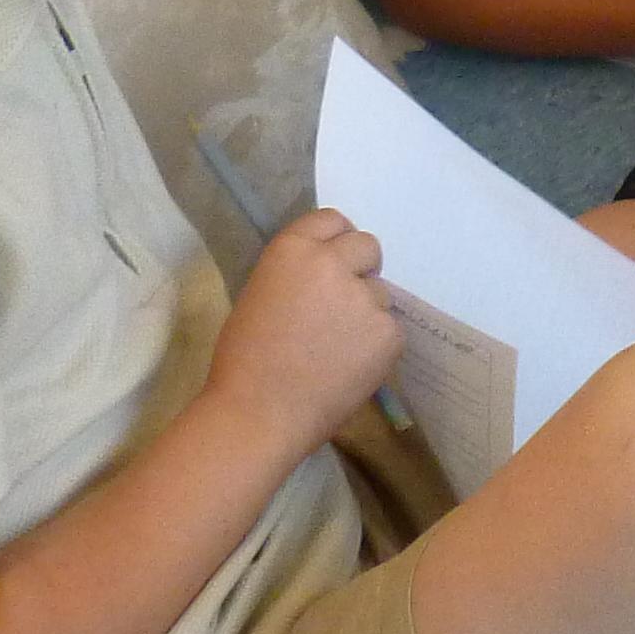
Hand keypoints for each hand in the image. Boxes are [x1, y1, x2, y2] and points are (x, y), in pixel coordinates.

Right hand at [209, 208, 401, 440]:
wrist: (258, 413)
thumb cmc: (245, 359)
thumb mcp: (262, 294)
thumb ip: (298, 274)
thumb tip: (329, 273)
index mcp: (293, 250)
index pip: (333, 220)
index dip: (336, 241)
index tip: (334, 261)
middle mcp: (333, 264)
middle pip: (367, 246)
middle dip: (360, 269)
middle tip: (342, 304)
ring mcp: (364, 298)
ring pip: (379, 294)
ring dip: (365, 313)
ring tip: (336, 349)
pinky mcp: (388, 334)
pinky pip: (390, 330)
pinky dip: (376, 346)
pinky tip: (348, 368)